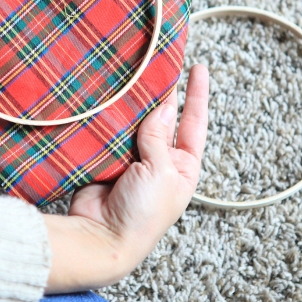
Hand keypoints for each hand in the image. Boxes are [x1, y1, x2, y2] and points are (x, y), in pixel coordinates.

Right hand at [44, 64, 209, 292]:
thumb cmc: (142, 215)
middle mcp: (161, 162)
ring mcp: (133, 160)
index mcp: (183, 167)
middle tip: (158, 65)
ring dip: (134, 105)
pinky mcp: (108, 160)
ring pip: (136, 123)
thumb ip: (159, 137)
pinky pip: (111, 132)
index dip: (196, 95)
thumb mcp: (161, 172)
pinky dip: (111, 118)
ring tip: (132, 77)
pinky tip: (110, 99)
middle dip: (161, 95)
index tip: (198, 68)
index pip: (194, 123)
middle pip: (163, 119)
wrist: (102, 237)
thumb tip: (162, 107)